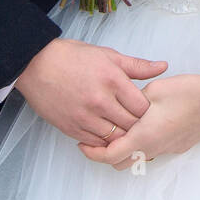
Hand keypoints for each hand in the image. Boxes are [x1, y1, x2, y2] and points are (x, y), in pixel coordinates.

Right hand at [14, 37, 167, 143]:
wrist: (36, 65)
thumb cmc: (72, 57)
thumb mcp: (107, 55)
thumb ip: (137, 65)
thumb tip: (163, 66)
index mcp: (112, 79)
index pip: (142, 107)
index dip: (147, 110)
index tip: (145, 108)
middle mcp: (100, 100)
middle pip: (131, 125)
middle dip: (137, 126)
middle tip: (139, 124)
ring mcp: (85, 117)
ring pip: (115, 138)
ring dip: (122, 136)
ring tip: (124, 130)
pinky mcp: (72, 128)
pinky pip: (96, 144)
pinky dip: (104, 141)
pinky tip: (106, 132)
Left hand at [78, 72, 199, 169]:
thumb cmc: (187, 92)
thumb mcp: (154, 91)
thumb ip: (133, 102)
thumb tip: (122, 108)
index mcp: (144, 136)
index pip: (110, 156)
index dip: (92, 153)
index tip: (81, 144)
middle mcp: (155, 148)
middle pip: (120, 163)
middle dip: (105, 154)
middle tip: (95, 139)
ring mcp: (168, 149)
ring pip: (137, 158)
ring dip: (125, 149)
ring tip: (118, 130)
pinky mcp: (178, 145)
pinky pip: (153, 151)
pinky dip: (141, 145)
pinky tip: (143, 125)